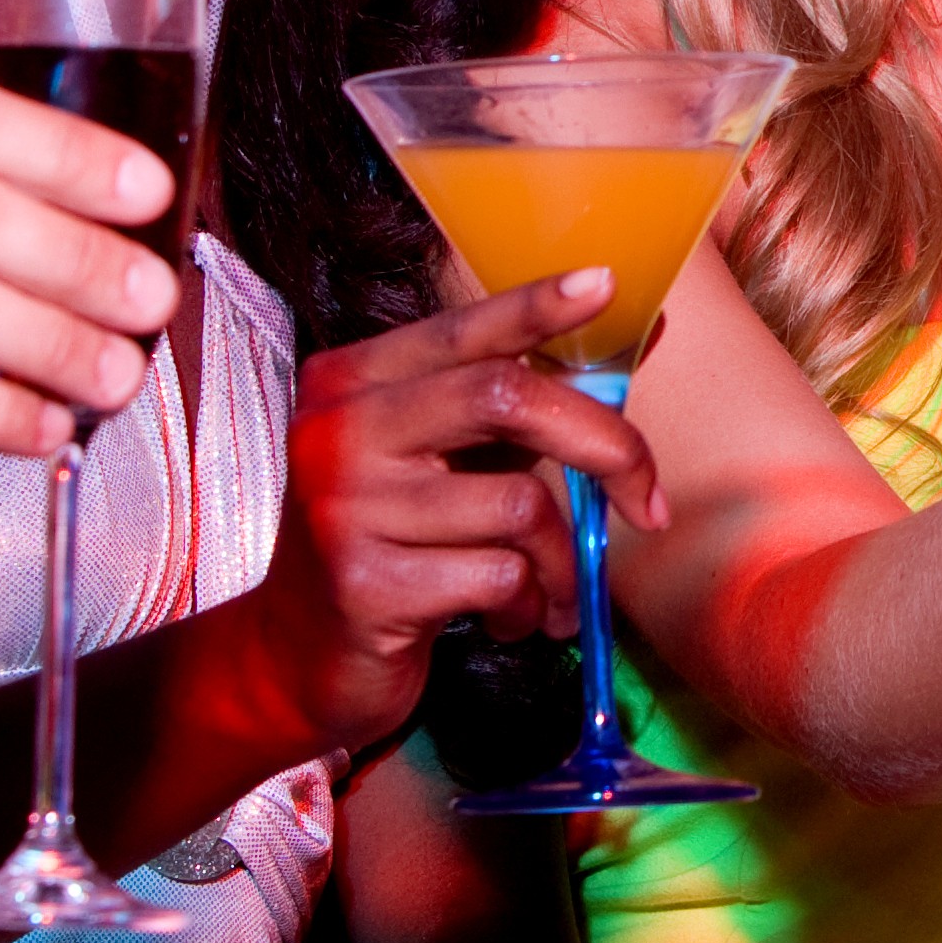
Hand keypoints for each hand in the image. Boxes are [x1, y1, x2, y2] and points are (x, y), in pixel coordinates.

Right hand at [241, 272, 657, 753]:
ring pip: (520, 506)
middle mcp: (339, 430)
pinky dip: (527, 605)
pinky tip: (505, 619)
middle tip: (646, 503)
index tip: (605, 283)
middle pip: (506, 398)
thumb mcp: (439, 462)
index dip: (536, 306)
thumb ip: (517, 406)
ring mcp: (346, 508)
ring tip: (548, 591)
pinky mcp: (365, 585)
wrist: (295, 659)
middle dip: (606, 447)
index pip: (463, 331)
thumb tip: (635, 340)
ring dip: (561, 561)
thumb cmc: (391, 545)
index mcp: (354, 382)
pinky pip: (499, 577)